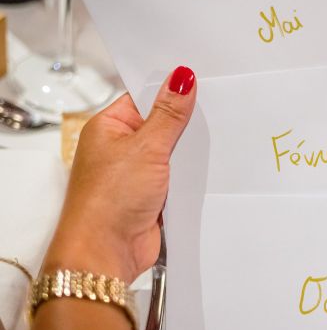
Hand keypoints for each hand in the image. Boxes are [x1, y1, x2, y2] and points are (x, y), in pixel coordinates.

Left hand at [42, 66, 196, 283]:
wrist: (107, 251)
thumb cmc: (109, 199)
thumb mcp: (146, 147)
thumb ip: (169, 114)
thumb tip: (181, 78)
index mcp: (110, 127)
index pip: (144, 97)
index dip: (170, 90)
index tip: (199, 81)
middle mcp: (123, 148)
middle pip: (162, 124)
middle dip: (185, 123)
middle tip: (215, 110)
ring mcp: (139, 173)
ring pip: (173, 152)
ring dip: (188, 153)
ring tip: (214, 140)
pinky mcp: (154, 195)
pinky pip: (178, 177)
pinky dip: (191, 175)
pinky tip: (208, 168)